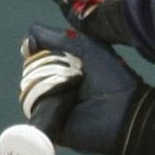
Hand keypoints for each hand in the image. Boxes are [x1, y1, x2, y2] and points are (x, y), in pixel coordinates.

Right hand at [21, 24, 154, 154]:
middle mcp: (55, 86)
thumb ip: (59, 38)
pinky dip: (43, 99)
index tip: (37, 46)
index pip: (37, 56)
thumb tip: (31, 31)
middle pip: (30, 71)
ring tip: (72, 86)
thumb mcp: (87, 48)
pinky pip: (32, 108)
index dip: (37, 50)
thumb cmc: (113, 77)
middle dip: (45, 66)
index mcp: (65, 68)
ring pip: (29, 88)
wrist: (125, 109)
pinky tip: (62, 98)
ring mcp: (50, 105)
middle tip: (72, 72)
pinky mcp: (48, 123)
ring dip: (48, 83)